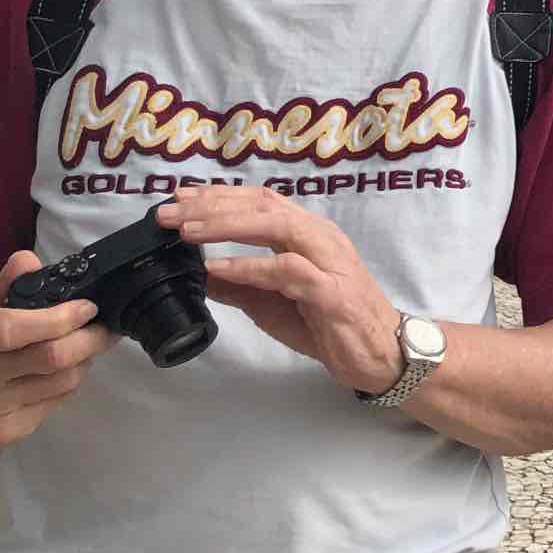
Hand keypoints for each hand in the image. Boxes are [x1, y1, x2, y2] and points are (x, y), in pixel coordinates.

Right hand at [0, 253, 117, 447]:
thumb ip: (9, 283)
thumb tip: (28, 260)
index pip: (13, 329)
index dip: (59, 318)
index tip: (88, 307)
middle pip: (51, 358)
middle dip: (90, 339)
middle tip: (104, 327)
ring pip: (62, 383)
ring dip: (84, 361)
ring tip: (85, 346)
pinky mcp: (4, 433)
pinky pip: (56, 404)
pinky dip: (70, 384)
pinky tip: (64, 372)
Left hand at [159, 187, 401, 393]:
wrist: (383, 355)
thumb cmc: (334, 328)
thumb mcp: (276, 306)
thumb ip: (244, 287)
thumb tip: (202, 275)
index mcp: (308, 236)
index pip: (261, 203)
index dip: (218, 197)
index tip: (179, 197)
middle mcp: (320, 238)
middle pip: (264, 205)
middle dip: (211, 205)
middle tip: (169, 212)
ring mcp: (328, 261)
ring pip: (276, 226)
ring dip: (227, 225)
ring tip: (187, 231)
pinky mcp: (330, 291)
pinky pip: (286, 270)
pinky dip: (250, 266)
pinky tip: (218, 267)